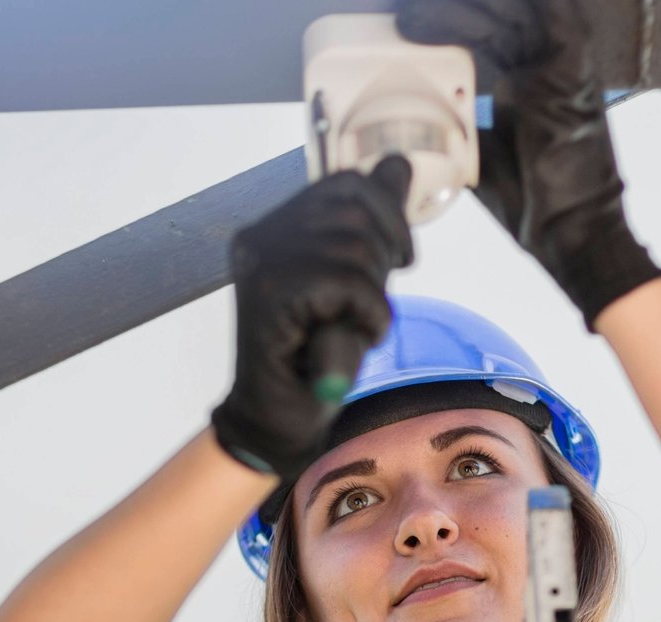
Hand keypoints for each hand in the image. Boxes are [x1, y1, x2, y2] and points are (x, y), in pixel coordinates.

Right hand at [211, 156, 413, 478]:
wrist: (279, 420)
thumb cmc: (316, 353)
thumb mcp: (355, 278)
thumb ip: (372, 223)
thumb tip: (396, 164)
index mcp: (273, 228)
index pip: (345, 183)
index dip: (388, 214)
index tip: (400, 258)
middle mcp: (260, 237)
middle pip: (354, 209)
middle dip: (383, 256)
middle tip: (372, 305)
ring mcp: (260, 264)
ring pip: (354, 248)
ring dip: (373, 297)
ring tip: (354, 328)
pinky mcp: (270, 295)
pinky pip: (347, 283)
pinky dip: (367, 316)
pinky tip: (351, 342)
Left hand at [398, 0, 660, 325]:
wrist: (568, 233)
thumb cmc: (533, 204)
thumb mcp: (479, 158)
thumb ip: (460, 130)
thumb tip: (420, 126)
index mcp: (523, 84)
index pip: (487, 34)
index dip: (450, 24)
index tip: (408, 29)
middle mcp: (544, 68)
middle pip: (500, 15)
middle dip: (455, 12)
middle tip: (410, 21)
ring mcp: (561, 67)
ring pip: (519, 11)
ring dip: (473, 10)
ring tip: (422, 21)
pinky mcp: (575, 71)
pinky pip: (552, 18)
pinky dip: (512, 9)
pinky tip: (466, 17)